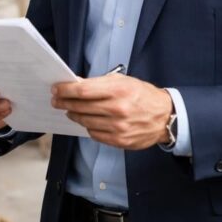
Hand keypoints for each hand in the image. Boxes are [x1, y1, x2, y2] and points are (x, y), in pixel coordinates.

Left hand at [52, 74, 172, 149]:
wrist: (165, 116)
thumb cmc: (142, 95)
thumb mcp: (122, 81)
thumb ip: (98, 83)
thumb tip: (75, 84)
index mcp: (118, 90)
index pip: (82, 91)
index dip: (65, 90)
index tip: (56, 89)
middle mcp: (117, 109)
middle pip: (80, 106)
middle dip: (64, 102)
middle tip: (57, 100)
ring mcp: (118, 127)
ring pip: (85, 121)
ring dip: (74, 115)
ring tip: (70, 110)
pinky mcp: (119, 140)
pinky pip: (94, 134)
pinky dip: (88, 126)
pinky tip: (87, 120)